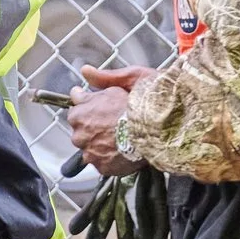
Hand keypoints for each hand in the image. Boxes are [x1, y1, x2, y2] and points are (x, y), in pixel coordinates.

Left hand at [66, 64, 154, 179]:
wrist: (162, 130)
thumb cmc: (147, 104)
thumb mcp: (128, 79)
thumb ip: (103, 78)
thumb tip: (85, 71)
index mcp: (80, 111)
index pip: (77, 107)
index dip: (91, 105)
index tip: (100, 107)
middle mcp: (80, 133)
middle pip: (81, 129)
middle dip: (93, 126)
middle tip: (115, 123)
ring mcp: (90, 152)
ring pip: (91, 147)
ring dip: (100, 143)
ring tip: (122, 138)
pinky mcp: (103, 167)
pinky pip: (102, 163)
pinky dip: (110, 158)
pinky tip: (124, 151)